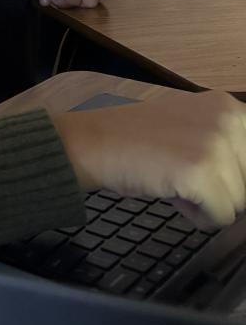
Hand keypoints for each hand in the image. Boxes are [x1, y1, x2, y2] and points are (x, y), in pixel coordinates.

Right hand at [54, 89, 245, 226]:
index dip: (235, 176)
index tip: (210, 175)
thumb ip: (226, 143)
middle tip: (183, 173)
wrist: (95, 142)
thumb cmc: (138, 141)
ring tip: (174, 179)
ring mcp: (216, 144)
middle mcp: (229, 119)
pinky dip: (196, 216)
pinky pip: (220, 218)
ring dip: (207, 203)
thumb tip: (244, 184)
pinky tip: (170, 191)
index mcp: (229, 106)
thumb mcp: (192, 127)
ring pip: (239, 205)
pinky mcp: (202, 172)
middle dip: (222, 189)